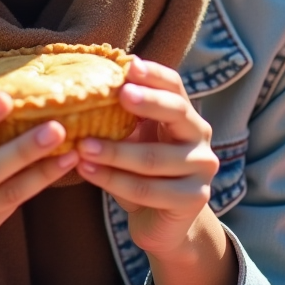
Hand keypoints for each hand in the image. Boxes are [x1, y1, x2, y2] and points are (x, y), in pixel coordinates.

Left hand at [74, 57, 220, 257]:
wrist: (159, 219)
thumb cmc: (139, 171)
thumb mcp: (131, 138)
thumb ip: (121, 116)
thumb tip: (86, 88)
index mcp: (183, 113)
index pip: (174, 86)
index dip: (154, 74)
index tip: (130, 65)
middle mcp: (199, 135)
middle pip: (177, 112)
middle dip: (147, 102)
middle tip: (121, 94)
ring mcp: (202, 167)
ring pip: (154, 158)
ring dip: (114, 152)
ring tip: (82, 146)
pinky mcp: (194, 198)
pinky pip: (149, 189)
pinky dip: (113, 181)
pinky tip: (88, 172)